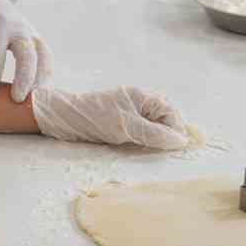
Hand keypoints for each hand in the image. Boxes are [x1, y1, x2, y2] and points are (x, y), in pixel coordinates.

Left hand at [0, 0, 52, 102]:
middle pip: (27, 55)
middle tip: (16, 100)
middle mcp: (19, 28)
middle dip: (23, 79)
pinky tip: (39, 95)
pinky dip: (45, 77)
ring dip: (40, 80)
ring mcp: (32, 34)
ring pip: (43, 58)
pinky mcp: (38, 41)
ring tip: (32, 102)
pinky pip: (46, 59)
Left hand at [30, 86, 189, 149]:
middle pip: (164, 118)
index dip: (176, 130)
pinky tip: (139, 146)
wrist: (63, 118)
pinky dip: (143, 139)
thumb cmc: (95, 117)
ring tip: (152, 148)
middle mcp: (138, 101)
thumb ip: (155, 133)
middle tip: (165, 149)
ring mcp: (129, 111)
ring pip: (153, 125)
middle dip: (167, 133)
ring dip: (155, 138)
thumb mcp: (128, 126)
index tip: (176, 147)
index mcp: (143, 96)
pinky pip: (140, 130)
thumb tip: (181, 141)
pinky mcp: (120, 121)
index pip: (170, 112)